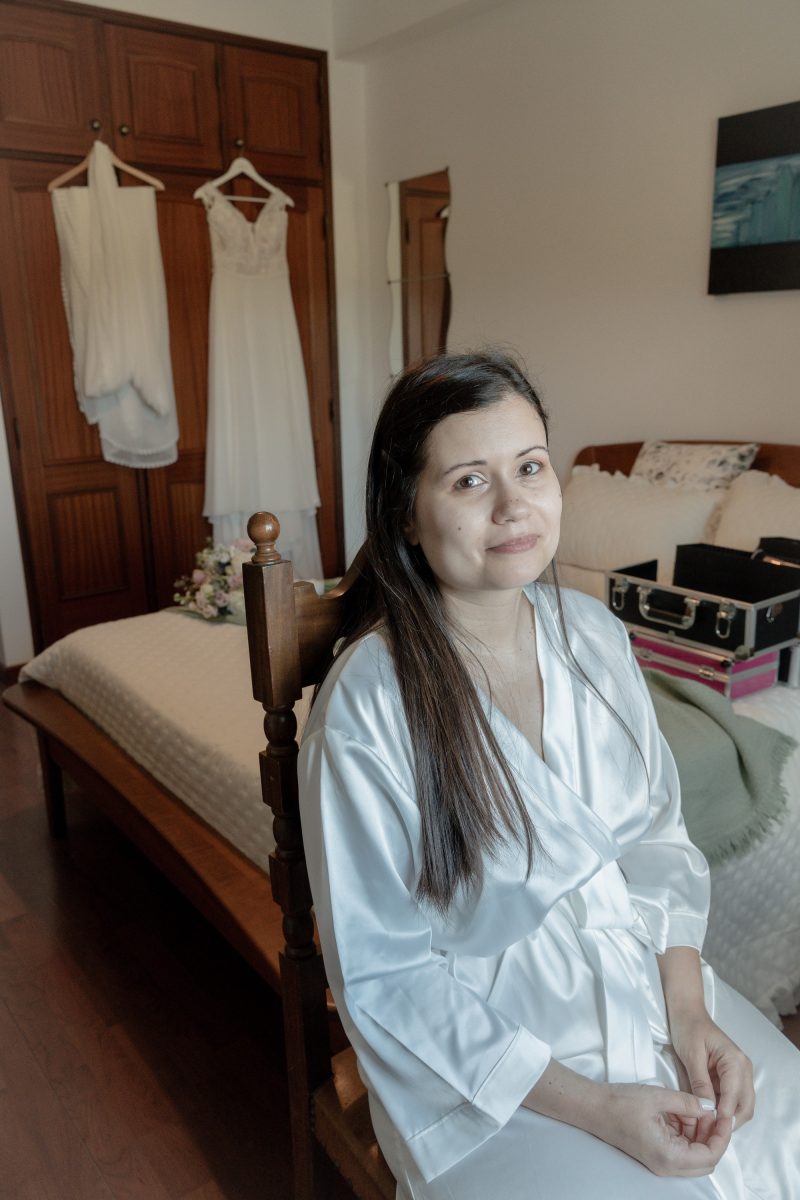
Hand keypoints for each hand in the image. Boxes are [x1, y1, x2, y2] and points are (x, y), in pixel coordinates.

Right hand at [593, 1081, 732, 1176]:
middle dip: (713, 1136)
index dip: (722, 1136)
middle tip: (713, 1111)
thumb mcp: (658, 1097)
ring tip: (692, 1107)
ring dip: (699, 1132)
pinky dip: (687, 1131)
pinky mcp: (656, 1153)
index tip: (724, 1114)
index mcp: (669, 1155)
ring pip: (694, 1154)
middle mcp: (667, 1165)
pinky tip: (680, 1111)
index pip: (710, 1156)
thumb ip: (688, 1103)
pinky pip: (681, 1148)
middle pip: (705, 1160)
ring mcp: (661, 1161)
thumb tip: (711, 1106)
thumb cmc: (621, 1103)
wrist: (593, 1108)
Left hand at [667, 1009, 754, 1139]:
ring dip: (728, 1119)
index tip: (710, 1131)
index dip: (723, 1117)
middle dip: (730, 1123)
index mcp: (735, 1062)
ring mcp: (740, 1074)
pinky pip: (733, 1100)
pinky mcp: (732, 1077)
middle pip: (745, 1107)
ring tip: (708, 1129)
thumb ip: (700, 1082)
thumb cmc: (688, 1029)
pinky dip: (724, 1111)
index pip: (734, 1097)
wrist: (688, 1013)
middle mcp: (744, 1069)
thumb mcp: (691, 1055)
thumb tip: (707, 1109)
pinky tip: (709, 1117)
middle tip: (710, 1134)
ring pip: (742, 1107)